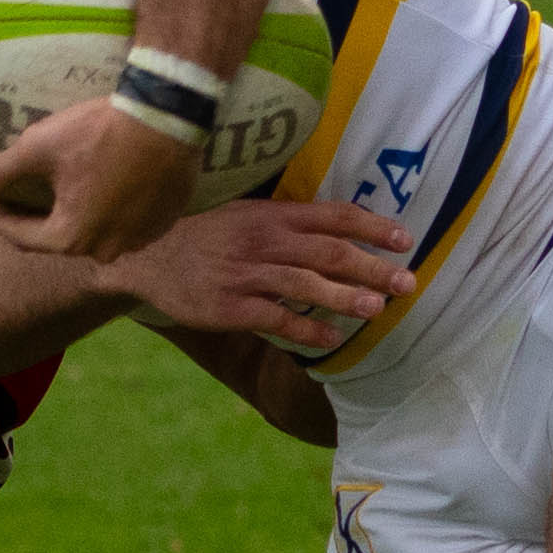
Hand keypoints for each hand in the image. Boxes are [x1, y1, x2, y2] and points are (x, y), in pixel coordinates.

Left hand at [0, 97, 199, 260]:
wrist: (167, 116)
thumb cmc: (98, 133)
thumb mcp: (37, 148)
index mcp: (70, 238)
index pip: (21, 236)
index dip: (0, 213)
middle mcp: (105, 250)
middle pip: (59, 236)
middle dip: (41, 214)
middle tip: (30, 186)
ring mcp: (139, 240)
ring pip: (95, 230)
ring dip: (80, 211)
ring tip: (72, 181)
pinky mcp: (163, 223)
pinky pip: (126, 223)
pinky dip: (112, 208)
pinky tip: (108, 181)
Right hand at [106, 200, 415, 353]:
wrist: (146, 254)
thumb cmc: (205, 234)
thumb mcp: (245, 213)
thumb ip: (287, 221)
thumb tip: (339, 229)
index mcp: (272, 215)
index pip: (333, 216)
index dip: (372, 226)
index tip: (406, 239)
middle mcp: (264, 241)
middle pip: (329, 252)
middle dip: (372, 267)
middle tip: (407, 282)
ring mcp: (247, 275)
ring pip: (307, 285)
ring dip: (346, 297)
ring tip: (377, 308)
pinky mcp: (230, 307)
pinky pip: (277, 319)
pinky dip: (307, 331)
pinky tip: (333, 339)